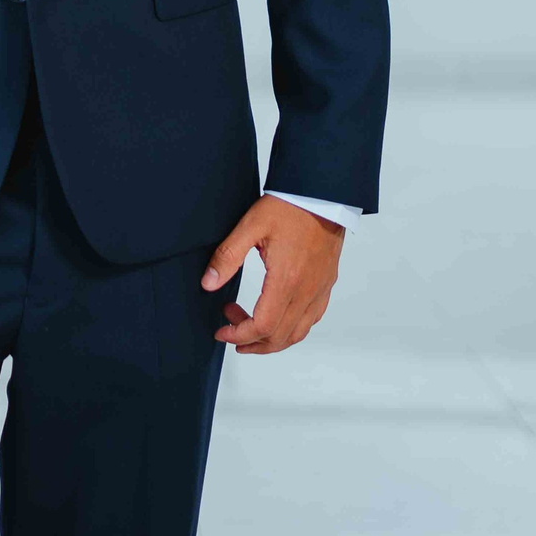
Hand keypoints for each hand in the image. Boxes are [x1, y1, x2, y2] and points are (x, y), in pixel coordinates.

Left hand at [201, 196, 343, 353]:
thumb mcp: (250, 226)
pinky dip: (292, 327)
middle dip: (252, 342)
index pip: (263, 325)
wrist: (322, 193)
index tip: (223, 332)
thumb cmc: (290, 207)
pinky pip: (312, 318)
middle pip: (280, 337)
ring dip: (272, 340)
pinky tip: (278, 316)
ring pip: (298, 332)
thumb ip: (228, 256)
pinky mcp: (326, 283)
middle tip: (231, 331)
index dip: (239, 335)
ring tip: (251, 331)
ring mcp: (320, 289)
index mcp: (287, 280)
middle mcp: (307, 290)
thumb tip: (209, 283)